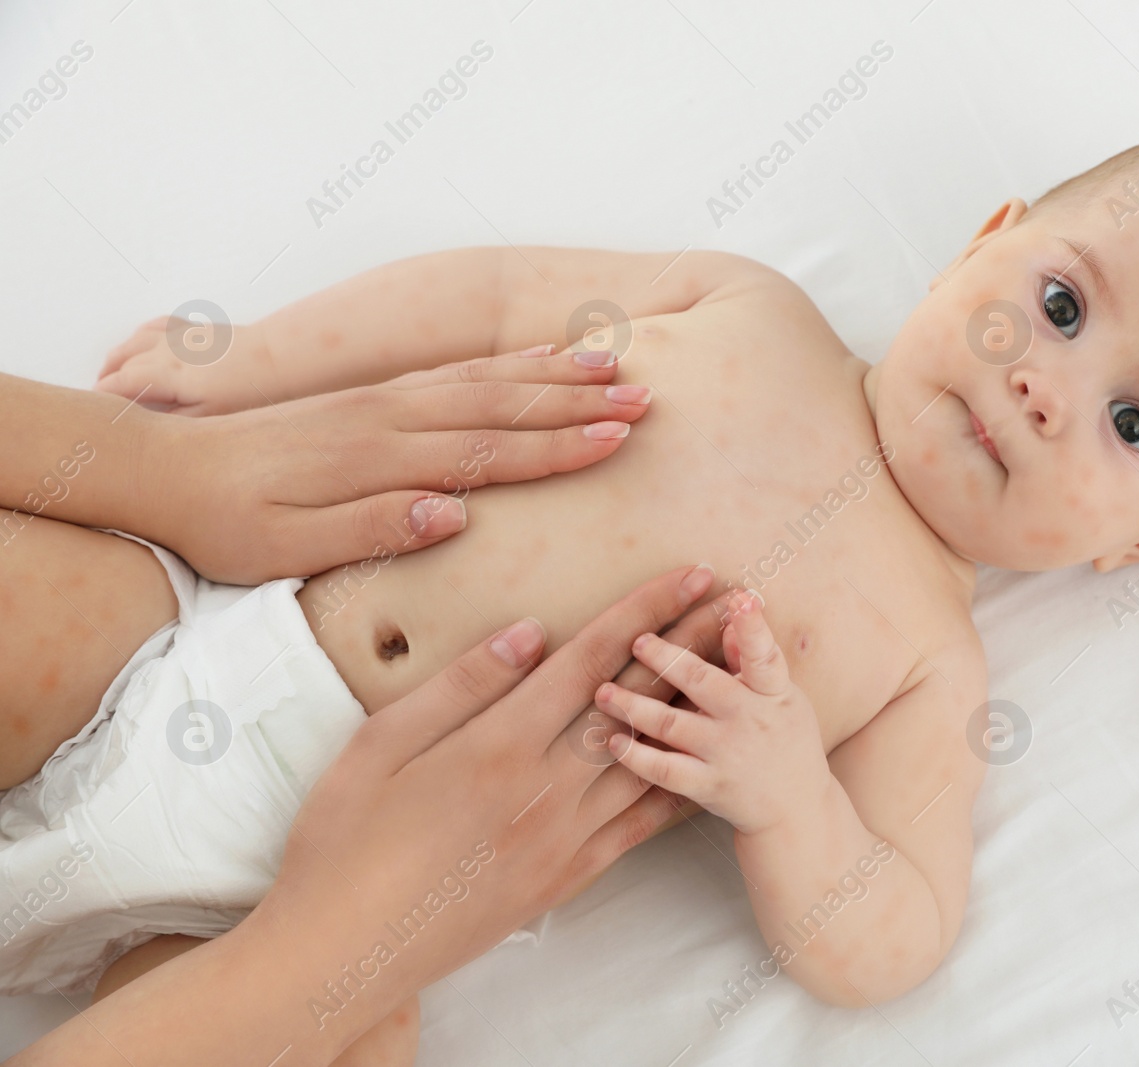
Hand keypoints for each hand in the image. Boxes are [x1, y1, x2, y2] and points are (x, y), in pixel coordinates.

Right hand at [95, 316, 273, 415]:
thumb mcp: (207, 419)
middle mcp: (166, 349)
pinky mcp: (198, 329)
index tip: (95, 411)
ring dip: (120, 355)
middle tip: (99, 397)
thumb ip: (170, 421)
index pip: (119, 383)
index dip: (103, 397)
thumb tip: (142, 424)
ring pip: (135, 339)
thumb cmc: (248, 392)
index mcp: (163, 373)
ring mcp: (181, 336)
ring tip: (113, 371)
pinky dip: (142, 334)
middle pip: (121, 359)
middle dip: (106, 376)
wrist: (280, 360)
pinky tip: (144, 343)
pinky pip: (158, 324)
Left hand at [134, 348, 649, 582]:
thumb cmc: (226, 522)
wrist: (164, 469)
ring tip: (613, 368)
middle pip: (503, 404)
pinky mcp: (373, 397)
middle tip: (642, 398)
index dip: (558, 447)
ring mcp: (384, 401)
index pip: (489, 451)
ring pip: (486, 379)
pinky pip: (454, 370)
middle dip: (578, 403)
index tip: (616, 440)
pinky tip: (538, 357)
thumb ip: (373, 526)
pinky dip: (505, 361)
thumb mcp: (288, 548)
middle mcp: (390, 418)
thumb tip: (454, 511)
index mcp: (379, 458)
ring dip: (554, 374)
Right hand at [247, 564, 729, 1052]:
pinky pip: (638, 827)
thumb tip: (529, 630)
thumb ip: (461, 684)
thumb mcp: (381, 744)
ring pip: (651, 758)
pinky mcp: (566, 878)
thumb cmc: (344, 842)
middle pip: (639, 701)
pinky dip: (677, 789)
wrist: (345, 951)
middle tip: (743, 607)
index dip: (647, 611)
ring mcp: (563, 837)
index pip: (592, 658)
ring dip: (698, 709)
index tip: (691, 576)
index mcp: (500, 743)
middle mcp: (546, 788)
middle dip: (694, 648)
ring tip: (738, 673)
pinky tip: (704, 767)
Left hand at [595, 590, 833, 835]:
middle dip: (668, 659)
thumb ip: (750, 660)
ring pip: (673, 725)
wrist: (796, 812)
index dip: (754, 628)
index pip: (765, 656)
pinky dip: (636, 756)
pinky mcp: (709, 787)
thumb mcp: (781, 697)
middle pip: (704, 683)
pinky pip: (666, 770)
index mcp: (774, 693)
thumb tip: (728, 620)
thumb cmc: (785, 741)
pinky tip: (612, 740)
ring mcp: (728, 755)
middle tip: (637, 640)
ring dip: (635, 706)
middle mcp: (751, 721)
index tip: (740, 599)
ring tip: (604, 691)